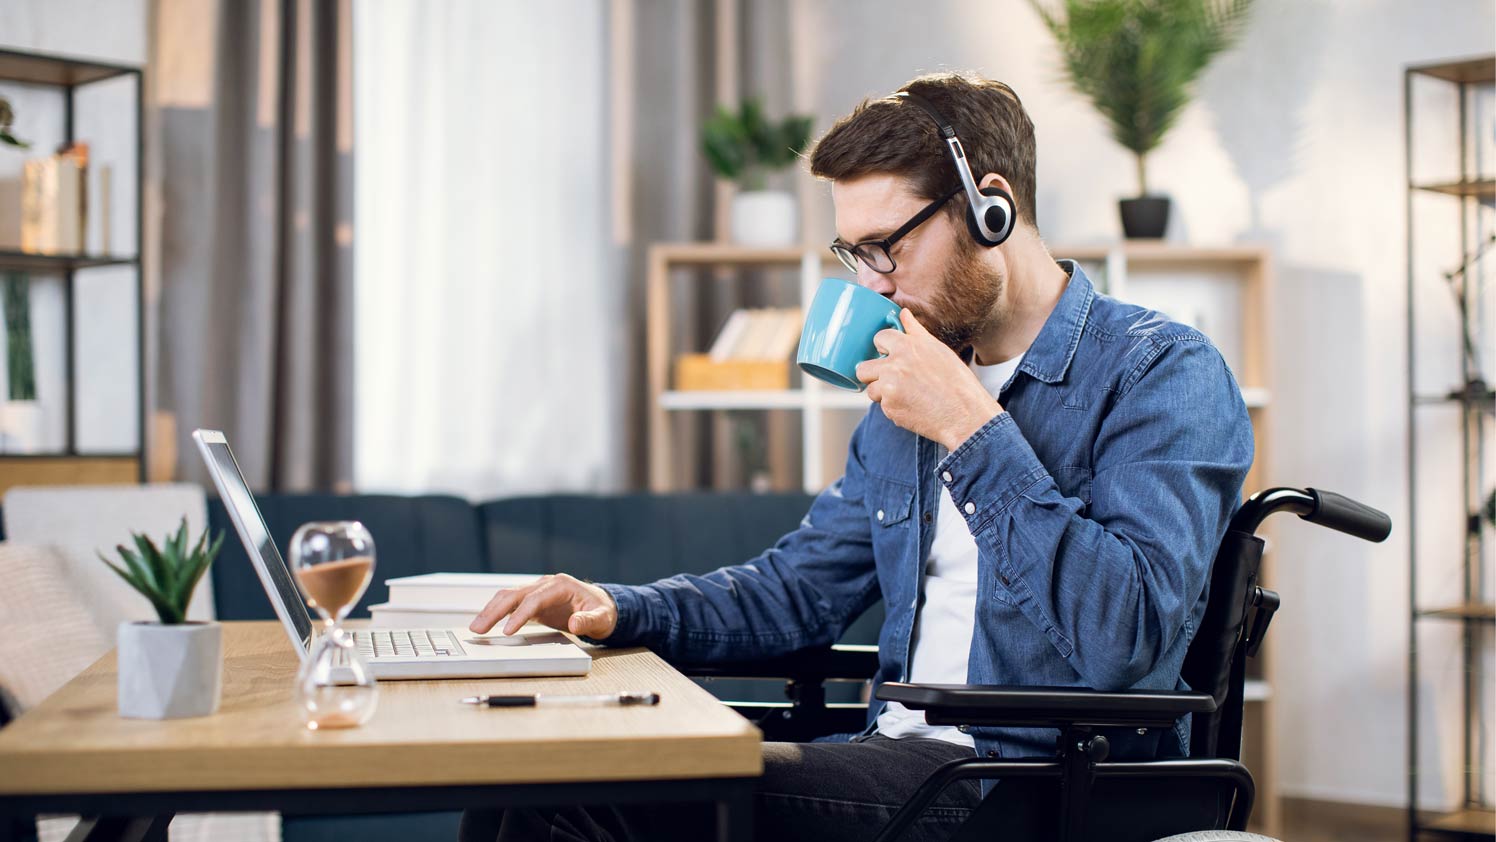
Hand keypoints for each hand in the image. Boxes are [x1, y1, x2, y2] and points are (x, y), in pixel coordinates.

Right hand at [469, 573, 618, 638]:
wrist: (602, 606)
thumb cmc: (602, 611)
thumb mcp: (602, 618)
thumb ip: (589, 620)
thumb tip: (575, 624)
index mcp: (560, 585)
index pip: (534, 599)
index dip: (520, 615)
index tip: (507, 631)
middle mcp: (546, 584)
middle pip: (515, 595)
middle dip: (495, 611)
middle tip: (479, 628)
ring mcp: (538, 591)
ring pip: (508, 597)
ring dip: (491, 610)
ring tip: (476, 627)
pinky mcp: (534, 601)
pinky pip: (511, 604)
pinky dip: (497, 611)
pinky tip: (486, 622)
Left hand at [855, 309, 1003, 450]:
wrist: (965, 415)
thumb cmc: (957, 382)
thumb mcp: (938, 350)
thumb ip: (916, 332)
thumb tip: (903, 313)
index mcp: (907, 346)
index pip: (878, 338)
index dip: (884, 348)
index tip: (890, 355)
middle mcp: (894, 365)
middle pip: (863, 368)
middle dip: (873, 374)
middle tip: (892, 380)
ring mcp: (889, 387)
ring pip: (871, 390)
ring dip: (883, 394)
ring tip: (907, 396)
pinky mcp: (889, 407)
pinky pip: (882, 406)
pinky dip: (894, 408)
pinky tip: (912, 406)